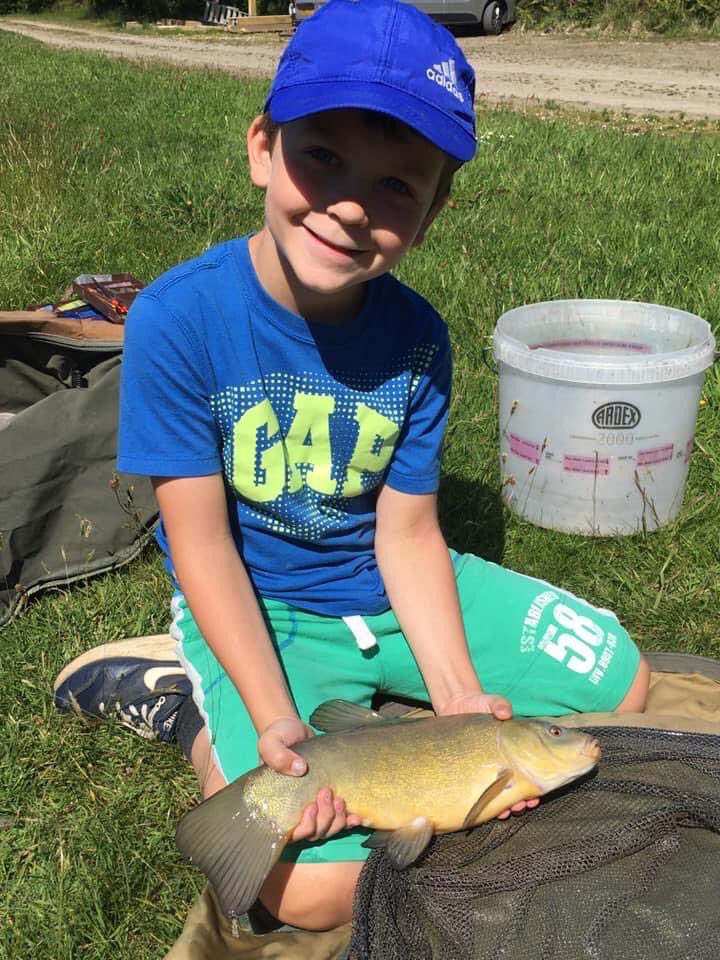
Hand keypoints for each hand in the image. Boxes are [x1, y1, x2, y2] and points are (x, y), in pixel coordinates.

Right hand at [257, 716, 361, 841]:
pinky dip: (349, 820)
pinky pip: (339, 819)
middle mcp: (296, 810)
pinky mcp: (327, 799)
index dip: (305, 826)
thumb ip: (279, 755)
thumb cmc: (278, 736)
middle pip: (314, 832)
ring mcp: (313, 806)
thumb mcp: (271, 742)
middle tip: (327, 791)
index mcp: (278, 804)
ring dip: (337, 819)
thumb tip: (299, 769)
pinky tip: (356, 815)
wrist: (293, 728)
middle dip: (324, 818)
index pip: (292, 832)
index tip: (311, 806)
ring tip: (340, 799)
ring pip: (328, 829)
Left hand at [436, 691, 539, 819]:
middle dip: (524, 799)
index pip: (531, 770)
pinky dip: (488, 801)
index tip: (537, 794)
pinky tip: (491, 809)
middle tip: (523, 805)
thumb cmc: (479, 704)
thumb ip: (500, 705)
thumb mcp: (492, 702)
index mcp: (516, 748)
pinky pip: (482, 789)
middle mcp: (505, 760)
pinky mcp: (474, 770)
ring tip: (509, 810)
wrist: (456, 706)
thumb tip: (505, 712)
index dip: (536, 784)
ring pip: (503, 792)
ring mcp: (489, 767)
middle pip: (520, 786)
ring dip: (508, 804)